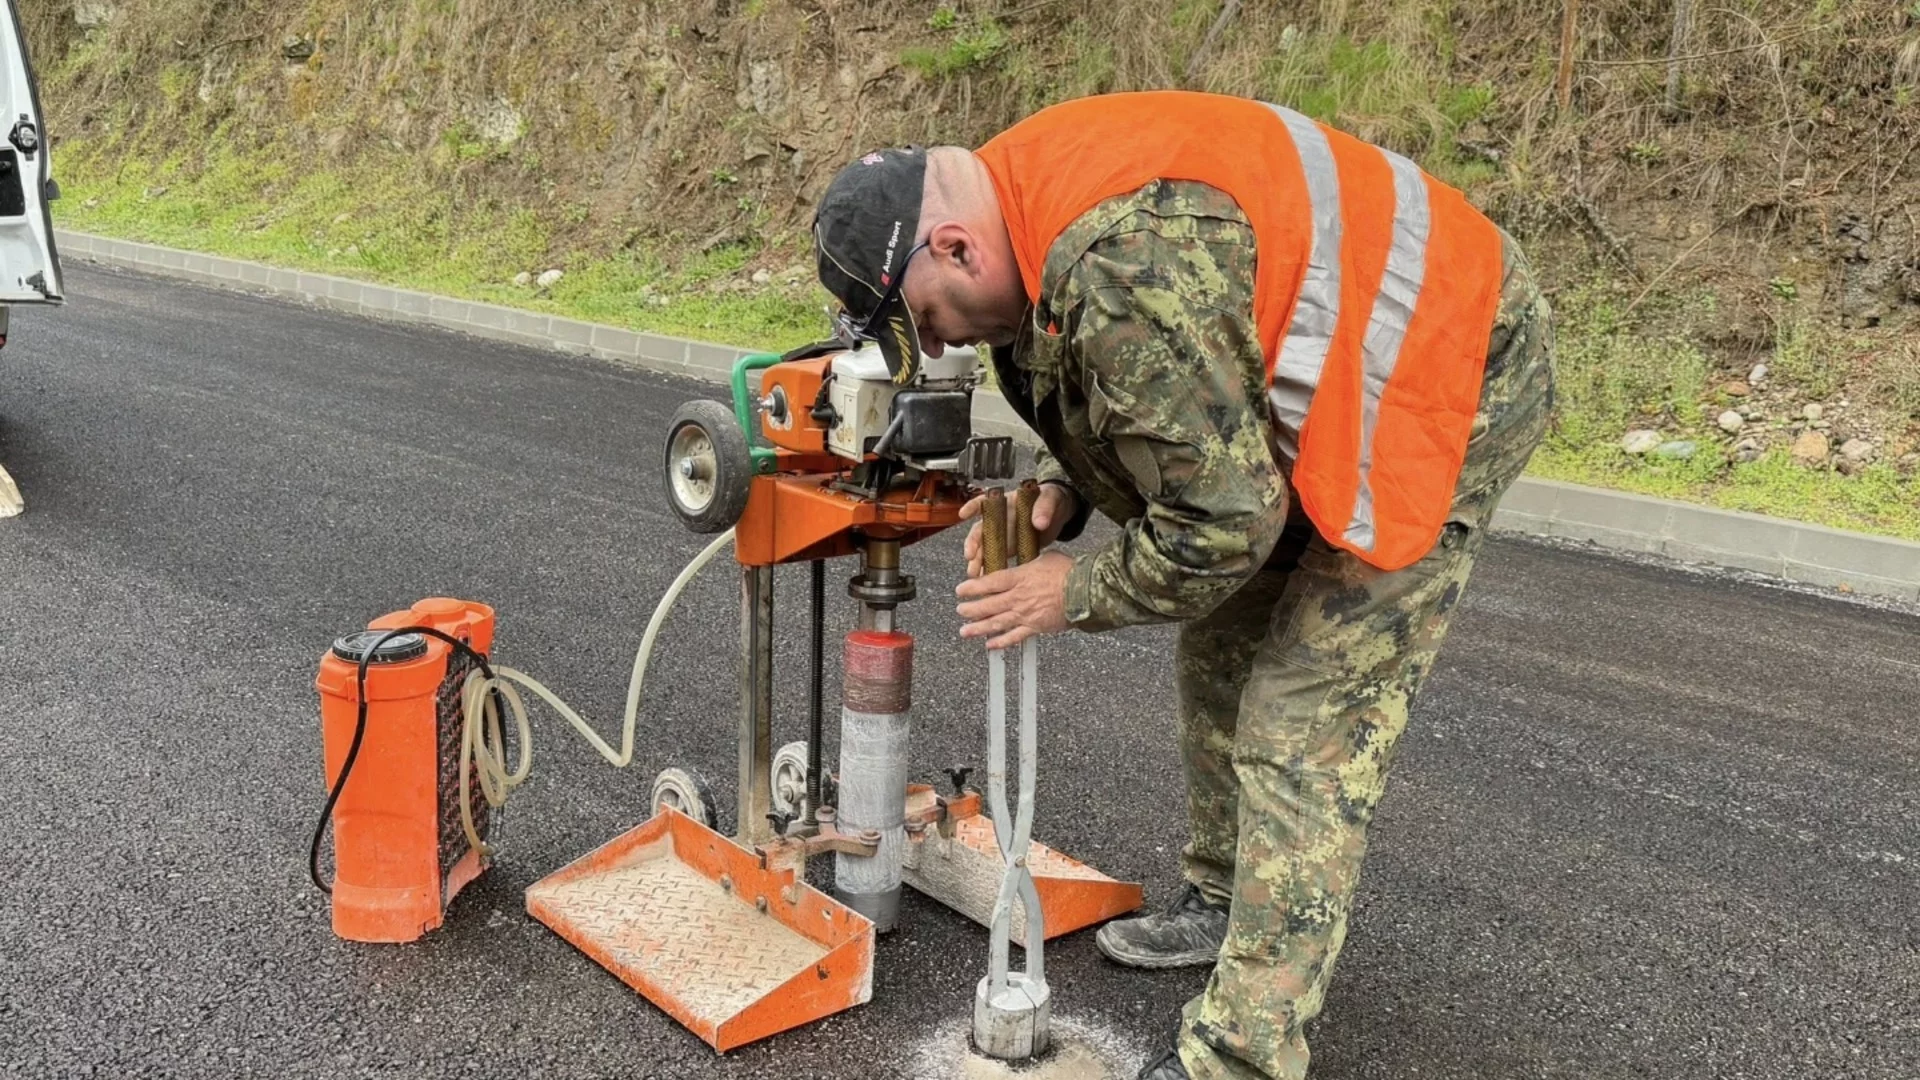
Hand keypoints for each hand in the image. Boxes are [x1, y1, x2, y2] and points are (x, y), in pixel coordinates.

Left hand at [955, 550, 1073, 649]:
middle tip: (960, 611)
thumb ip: (1030, 564)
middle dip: (971, 609)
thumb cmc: (1069, 572)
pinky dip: (1001, 642)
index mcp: (1019, 578)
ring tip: (965, 631)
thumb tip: (1026, 564)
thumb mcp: (1045, 558)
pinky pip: (1014, 637)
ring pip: (996, 623)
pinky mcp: (1036, 627)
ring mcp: (1026, 614)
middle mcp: (1018, 597)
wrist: (1086, 590)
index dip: (972, 587)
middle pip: (988, 605)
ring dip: (978, 628)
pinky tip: (990, 645)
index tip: (961, 590)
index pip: (989, 583)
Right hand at [960, 483, 1077, 578]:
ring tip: (974, 573)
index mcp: (1006, 502)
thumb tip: (1039, 522)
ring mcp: (1003, 534)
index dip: (972, 507)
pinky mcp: (1011, 547)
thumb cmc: (1052, 500)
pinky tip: (986, 579)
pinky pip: (998, 557)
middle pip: (981, 530)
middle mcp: (1000, 519)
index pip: (984, 502)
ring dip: (978, 560)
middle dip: (973, 543)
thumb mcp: (1050, 499)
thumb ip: (1044, 508)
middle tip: (970, 556)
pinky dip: (991, 568)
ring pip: (985, 547)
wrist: (1060, 513)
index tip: (963, 514)